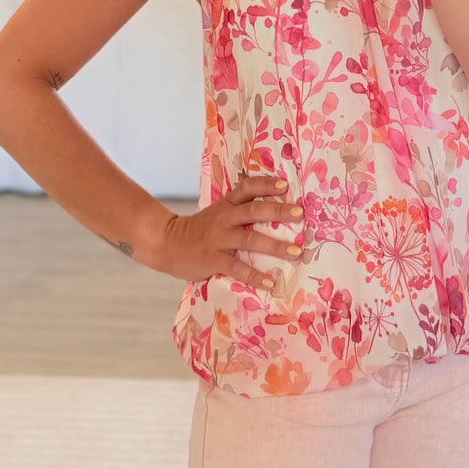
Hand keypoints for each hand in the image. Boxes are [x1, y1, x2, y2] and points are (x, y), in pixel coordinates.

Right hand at [154, 172, 304, 291]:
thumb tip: (273, 210)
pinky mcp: (213, 259)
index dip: (266, 184)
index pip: (247, 188)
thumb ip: (239, 210)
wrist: (167, 244)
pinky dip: (255, 276)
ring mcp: (219, 238)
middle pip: (254, 210)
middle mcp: (224, 218)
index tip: (285, 185)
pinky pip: (237, 268)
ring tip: (296, 252)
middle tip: (301, 214)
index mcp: (226, 204)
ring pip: (250, 239)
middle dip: (279, 211)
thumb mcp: (217, 213)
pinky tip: (270, 283)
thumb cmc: (199, 230)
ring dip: (275, 246)